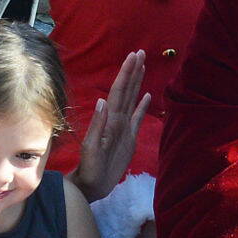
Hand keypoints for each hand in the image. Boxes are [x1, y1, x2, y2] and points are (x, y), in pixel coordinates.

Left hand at [70, 49, 148, 202]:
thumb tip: (103, 100)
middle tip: (141, 53)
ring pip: (133, 100)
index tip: (134, 56)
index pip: (119, 91)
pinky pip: (138, 118)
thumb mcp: (92, 148)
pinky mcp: (129, 138)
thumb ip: (98, 125)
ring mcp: (123, 127)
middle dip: (133, 71)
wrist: (91, 184)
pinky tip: (148, 96)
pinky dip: (143, 106)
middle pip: (127, 90)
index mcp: (110, 119)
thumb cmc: (89, 167)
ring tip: (143, 67)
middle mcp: (117, 119)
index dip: (126, 73)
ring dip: (138, 83)